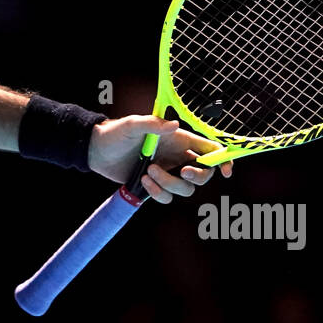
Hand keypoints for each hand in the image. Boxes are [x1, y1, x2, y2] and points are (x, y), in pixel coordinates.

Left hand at [86, 115, 233, 203]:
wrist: (96, 151)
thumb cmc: (115, 132)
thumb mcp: (133, 124)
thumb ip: (153, 124)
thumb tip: (174, 126)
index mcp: (179, 140)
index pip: (210, 149)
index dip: (223, 159)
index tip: (226, 171)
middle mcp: (177, 157)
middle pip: (203, 174)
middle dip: (198, 176)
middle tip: (183, 172)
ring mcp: (167, 172)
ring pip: (186, 189)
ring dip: (170, 184)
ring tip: (149, 172)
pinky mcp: (155, 186)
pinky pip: (167, 198)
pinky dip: (158, 193)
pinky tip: (143, 182)